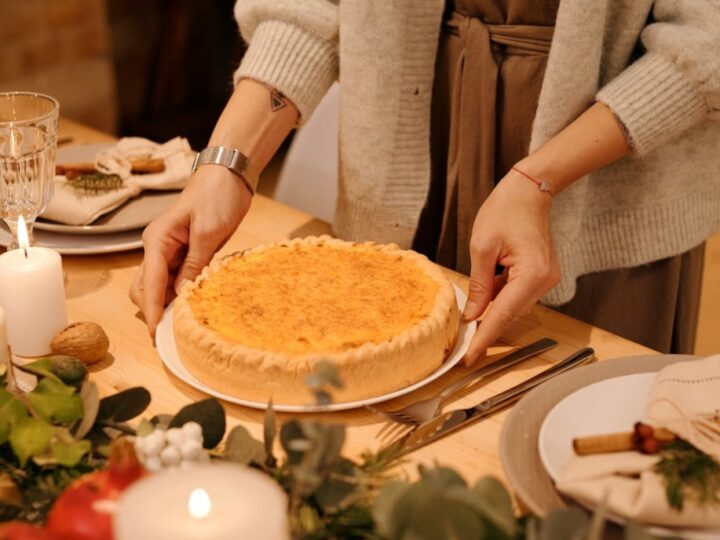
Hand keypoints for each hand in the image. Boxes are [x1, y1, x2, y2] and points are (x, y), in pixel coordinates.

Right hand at [129, 167, 251, 334]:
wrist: (229, 175)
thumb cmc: (217, 196)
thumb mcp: (208, 231)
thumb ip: (194, 263)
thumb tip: (180, 294)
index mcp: (157, 240)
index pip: (150, 283)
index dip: (153, 311)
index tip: (155, 335)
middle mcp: (158, 247)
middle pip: (146, 288)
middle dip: (154, 311)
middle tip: (171, 334)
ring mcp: (171, 251)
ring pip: (159, 286)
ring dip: (167, 304)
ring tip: (183, 324)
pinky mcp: (186, 253)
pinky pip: (176, 279)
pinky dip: (180, 293)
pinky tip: (192, 304)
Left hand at [462, 169, 559, 364]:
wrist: (530, 189)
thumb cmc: (506, 209)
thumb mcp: (482, 247)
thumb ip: (479, 285)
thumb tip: (473, 316)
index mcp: (531, 274)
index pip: (502, 315)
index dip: (484, 339)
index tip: (469, 359)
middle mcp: (544, 282)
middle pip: (509, 314)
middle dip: (484, 326)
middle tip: (460, 340)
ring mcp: (545, 280)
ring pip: (512, 306)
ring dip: (491, 308)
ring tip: (472, 299)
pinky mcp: (541, 276)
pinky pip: (516, 295)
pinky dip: (499, 296)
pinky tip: (487, 285)